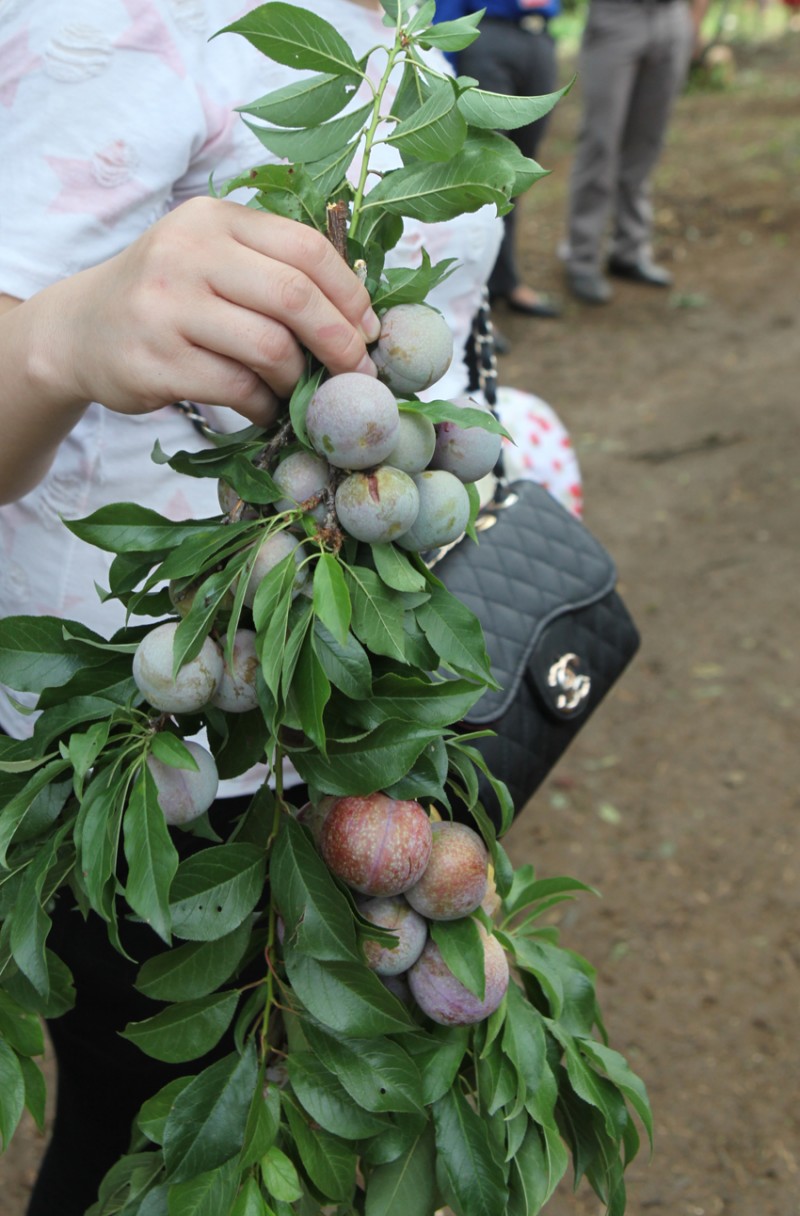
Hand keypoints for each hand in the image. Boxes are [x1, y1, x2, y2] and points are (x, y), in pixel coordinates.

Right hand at [38, 197, 380, 427]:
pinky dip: (264, 405)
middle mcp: (188, 254)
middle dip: (340, 342)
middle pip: (296, 297)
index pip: (307, 248)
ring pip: (270, 348)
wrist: (80, 331)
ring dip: (298, 379)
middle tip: (356, 372)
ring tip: (297, 390)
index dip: (350, 295)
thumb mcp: (213, 259)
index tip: (368, 330)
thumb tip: (361, 319)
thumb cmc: (168, 298)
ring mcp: (167, 308)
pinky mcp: (156, 361)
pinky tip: (262, 407)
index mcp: (215, 220)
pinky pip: (237, 389)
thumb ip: (275, 270)